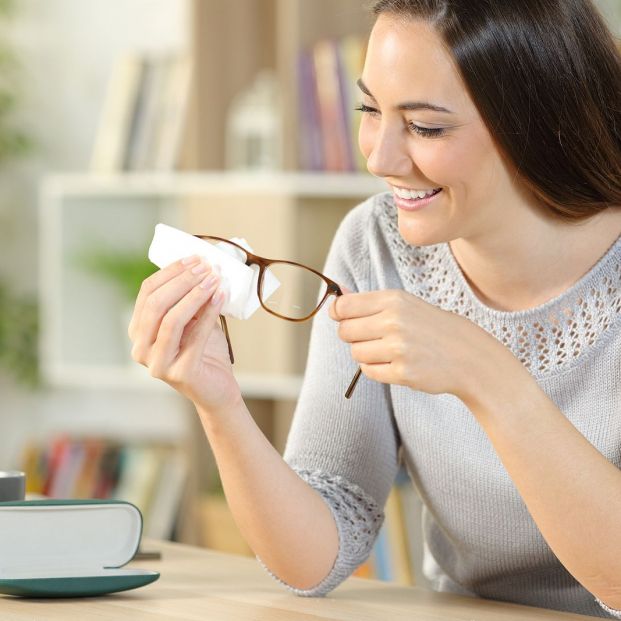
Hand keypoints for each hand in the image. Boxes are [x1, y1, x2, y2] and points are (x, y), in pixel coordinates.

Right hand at [128, 256, 241, 414]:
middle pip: (156, 303)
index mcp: (139, 331)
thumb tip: (201, 265)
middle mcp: (140, 348)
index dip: (171, 272)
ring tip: (215, 279)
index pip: (147, 292)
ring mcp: (157, 363)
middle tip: (206, 266)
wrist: (217, 389)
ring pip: (171, 319)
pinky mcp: (180, 373)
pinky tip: (221, 296)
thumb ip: (191, 298)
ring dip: (195, 294)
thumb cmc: (205, 352)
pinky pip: (194, 336)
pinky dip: (209, 312)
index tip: (195, 258)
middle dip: (183, 280)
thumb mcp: (195, 319)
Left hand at [329, 289, 516, 405]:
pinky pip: (369, 372)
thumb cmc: (431, 327)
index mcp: (393, 300)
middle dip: (353, 336)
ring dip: (366, 354)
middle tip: (373, 337)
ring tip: (388, 351)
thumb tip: (336, 294)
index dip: (338, 314)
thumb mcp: (404, 304)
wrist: (468, 355)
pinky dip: (376, 369)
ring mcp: (398, 348)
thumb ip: (368, 301)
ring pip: (356, 353)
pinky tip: (394, 364)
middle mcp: (394, 321)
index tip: (344, 318)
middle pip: (345, 331)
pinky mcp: (402, 373)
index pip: (344, 306)